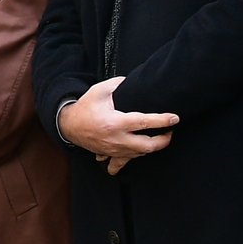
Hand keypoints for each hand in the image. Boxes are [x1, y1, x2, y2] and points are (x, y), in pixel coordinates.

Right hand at [56, 77, 177, 175]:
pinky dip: (133, 158)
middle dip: (164, 140)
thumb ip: (118, 84)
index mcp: (115, 122)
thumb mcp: (99, 91)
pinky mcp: (109, 154)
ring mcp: (113, 149)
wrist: (67, 125)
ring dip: (152, 147)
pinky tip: (139, 153)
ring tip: (158, 138)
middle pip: (148, 145)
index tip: (175, 118)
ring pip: (140, 154)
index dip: (163, 120)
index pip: (145, 123)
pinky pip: (124, 162)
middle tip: (170, 132)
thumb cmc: (84, 107)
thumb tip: (132, 81)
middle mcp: (116, 138)